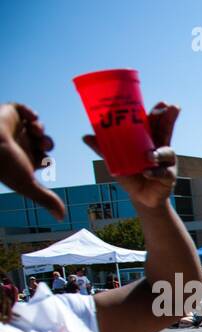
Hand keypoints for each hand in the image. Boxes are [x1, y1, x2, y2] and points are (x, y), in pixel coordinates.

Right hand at [0, 103, 64, 217]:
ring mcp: (15, 129)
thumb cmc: (5, 165)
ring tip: (35, 130)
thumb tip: (62, 218)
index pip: (42, 158)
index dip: (47, 158)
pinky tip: (31, 119)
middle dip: (47, 142)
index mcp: (23, 159)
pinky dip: (30, 112)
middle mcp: (20, 144)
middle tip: (43, 143)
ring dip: (40, 128)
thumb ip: (45, 199)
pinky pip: (22, 109)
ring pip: (35, 127)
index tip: (46, 159)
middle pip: (42, 142)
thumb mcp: (27, 184)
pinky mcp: (9, 114)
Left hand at [82, 101, 179, 210]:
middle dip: (170, 119)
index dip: (160, 113)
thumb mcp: (115, 160)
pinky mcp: (169, 178)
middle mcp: (162, 149)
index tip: (164, 103)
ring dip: (159, 152)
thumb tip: (86, 136)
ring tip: (150, 155)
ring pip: (167, 152)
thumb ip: (103, 148)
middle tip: (172, 108)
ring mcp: (168, 163)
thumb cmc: (130, 175)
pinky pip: (163, 173)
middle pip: (167, 131)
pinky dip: (154, 172)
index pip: (156, 124)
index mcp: (150, 141)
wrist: (141, 197)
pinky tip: (147, 173)